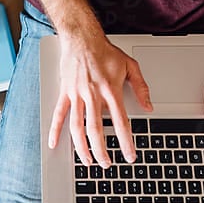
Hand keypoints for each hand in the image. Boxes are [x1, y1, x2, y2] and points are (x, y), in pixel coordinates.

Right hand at [48, 31, 152, 167]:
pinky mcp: (65, 92)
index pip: (120, 122)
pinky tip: (54, 144)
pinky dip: (55, 130)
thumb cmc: (105, 51)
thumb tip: (149, 106)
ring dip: (81, 147)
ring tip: (87, 161)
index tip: (129, 156)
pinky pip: (59, 114)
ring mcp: (76, 94)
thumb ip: (141, 87)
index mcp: (111, 90)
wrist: (82, 38)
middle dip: (101, 151)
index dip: (125, 141)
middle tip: (106, 164)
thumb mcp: (130, 66)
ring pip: (77, 127)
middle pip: (95, 130)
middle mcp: (92, 95)